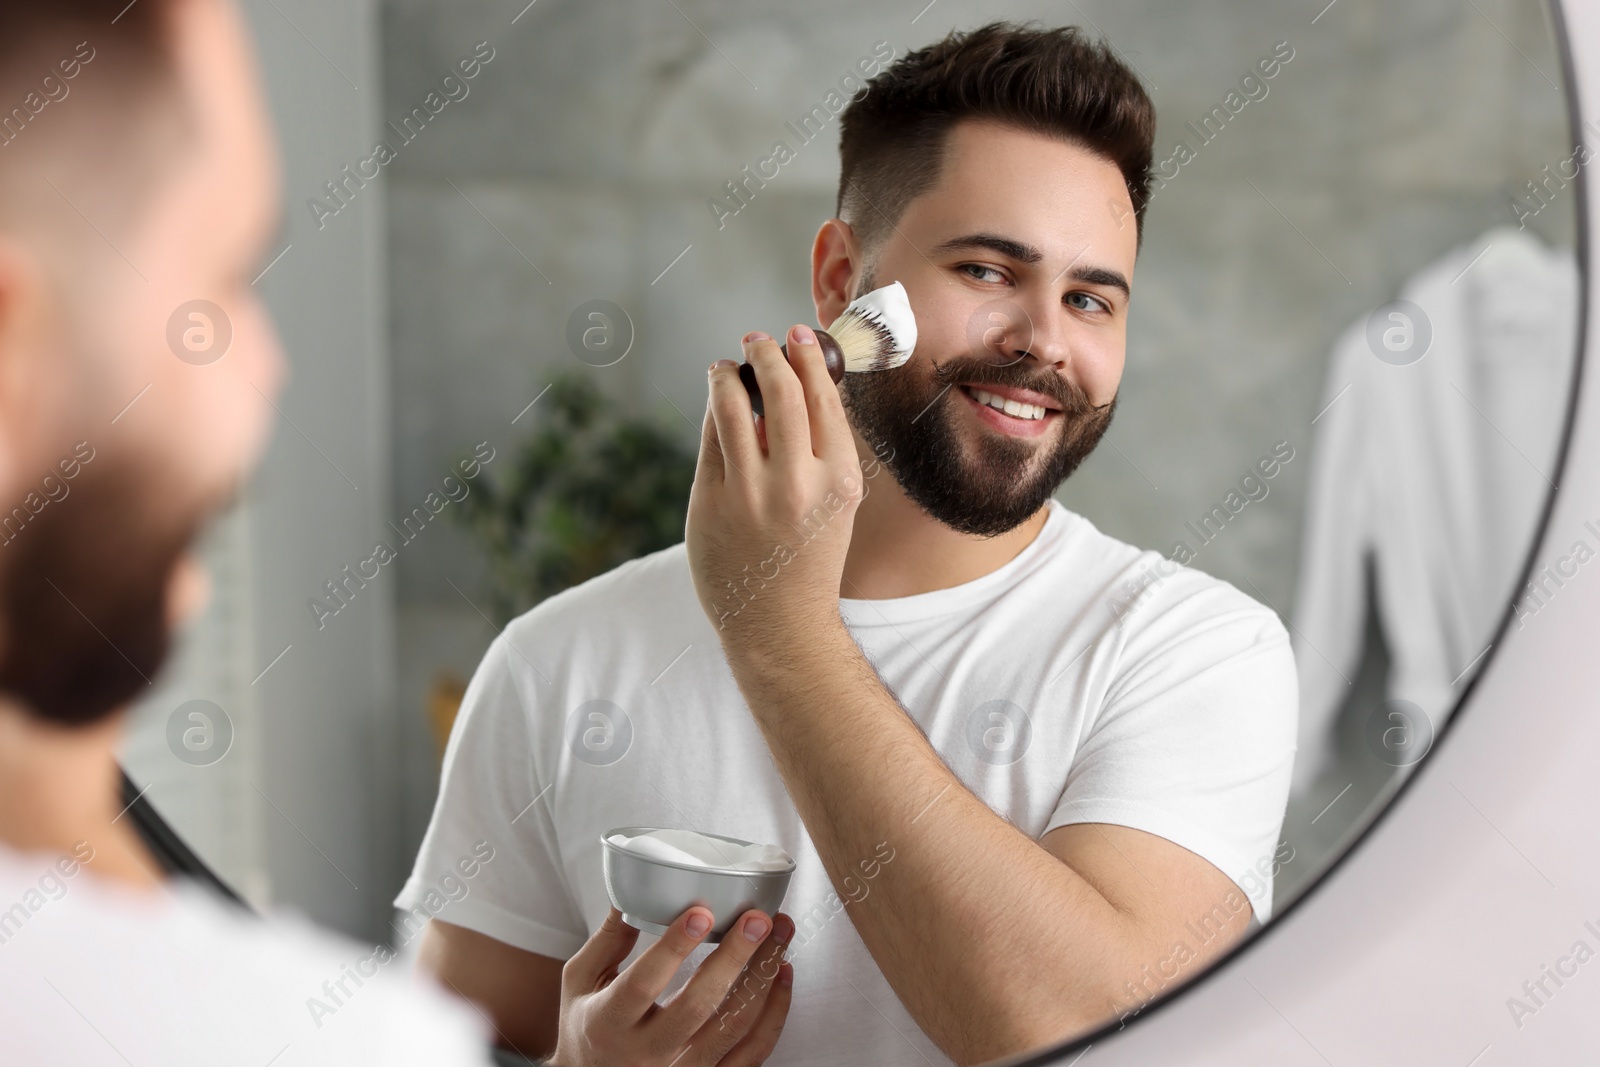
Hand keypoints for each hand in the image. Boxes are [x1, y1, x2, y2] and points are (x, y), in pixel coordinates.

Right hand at [548, 905, 794, 1066]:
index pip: (643, 984)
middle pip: (698, 1008)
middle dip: (734, 959)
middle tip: (757, 919)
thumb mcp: (581, 980)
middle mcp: (646, 1052)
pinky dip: (774, 1014)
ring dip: (763, 978)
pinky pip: (752, 1053)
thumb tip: (635, 888)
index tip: (701, 911)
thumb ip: (609, 938)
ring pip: (733, 1030)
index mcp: (608, 1021)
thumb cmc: (587, 1025)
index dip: (674, 948)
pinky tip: (782, 975)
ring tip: (779, 935)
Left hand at [686, 325, 863, 648]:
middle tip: (757, 341)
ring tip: (725, 368)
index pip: (822, 396)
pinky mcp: (708, 504)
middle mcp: (795, 483)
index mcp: (838, 479)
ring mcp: (747, 494)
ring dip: (728, 375)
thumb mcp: (838, 501)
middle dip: (766, 354)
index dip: (806, 356)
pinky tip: (717, 405)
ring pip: (732, 406)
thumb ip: (822, 446)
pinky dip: (714, 413)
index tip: (795, 334)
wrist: (779, 622)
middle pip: (779, 391)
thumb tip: (796, 378)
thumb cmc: (810, 553)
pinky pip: (710, 440)